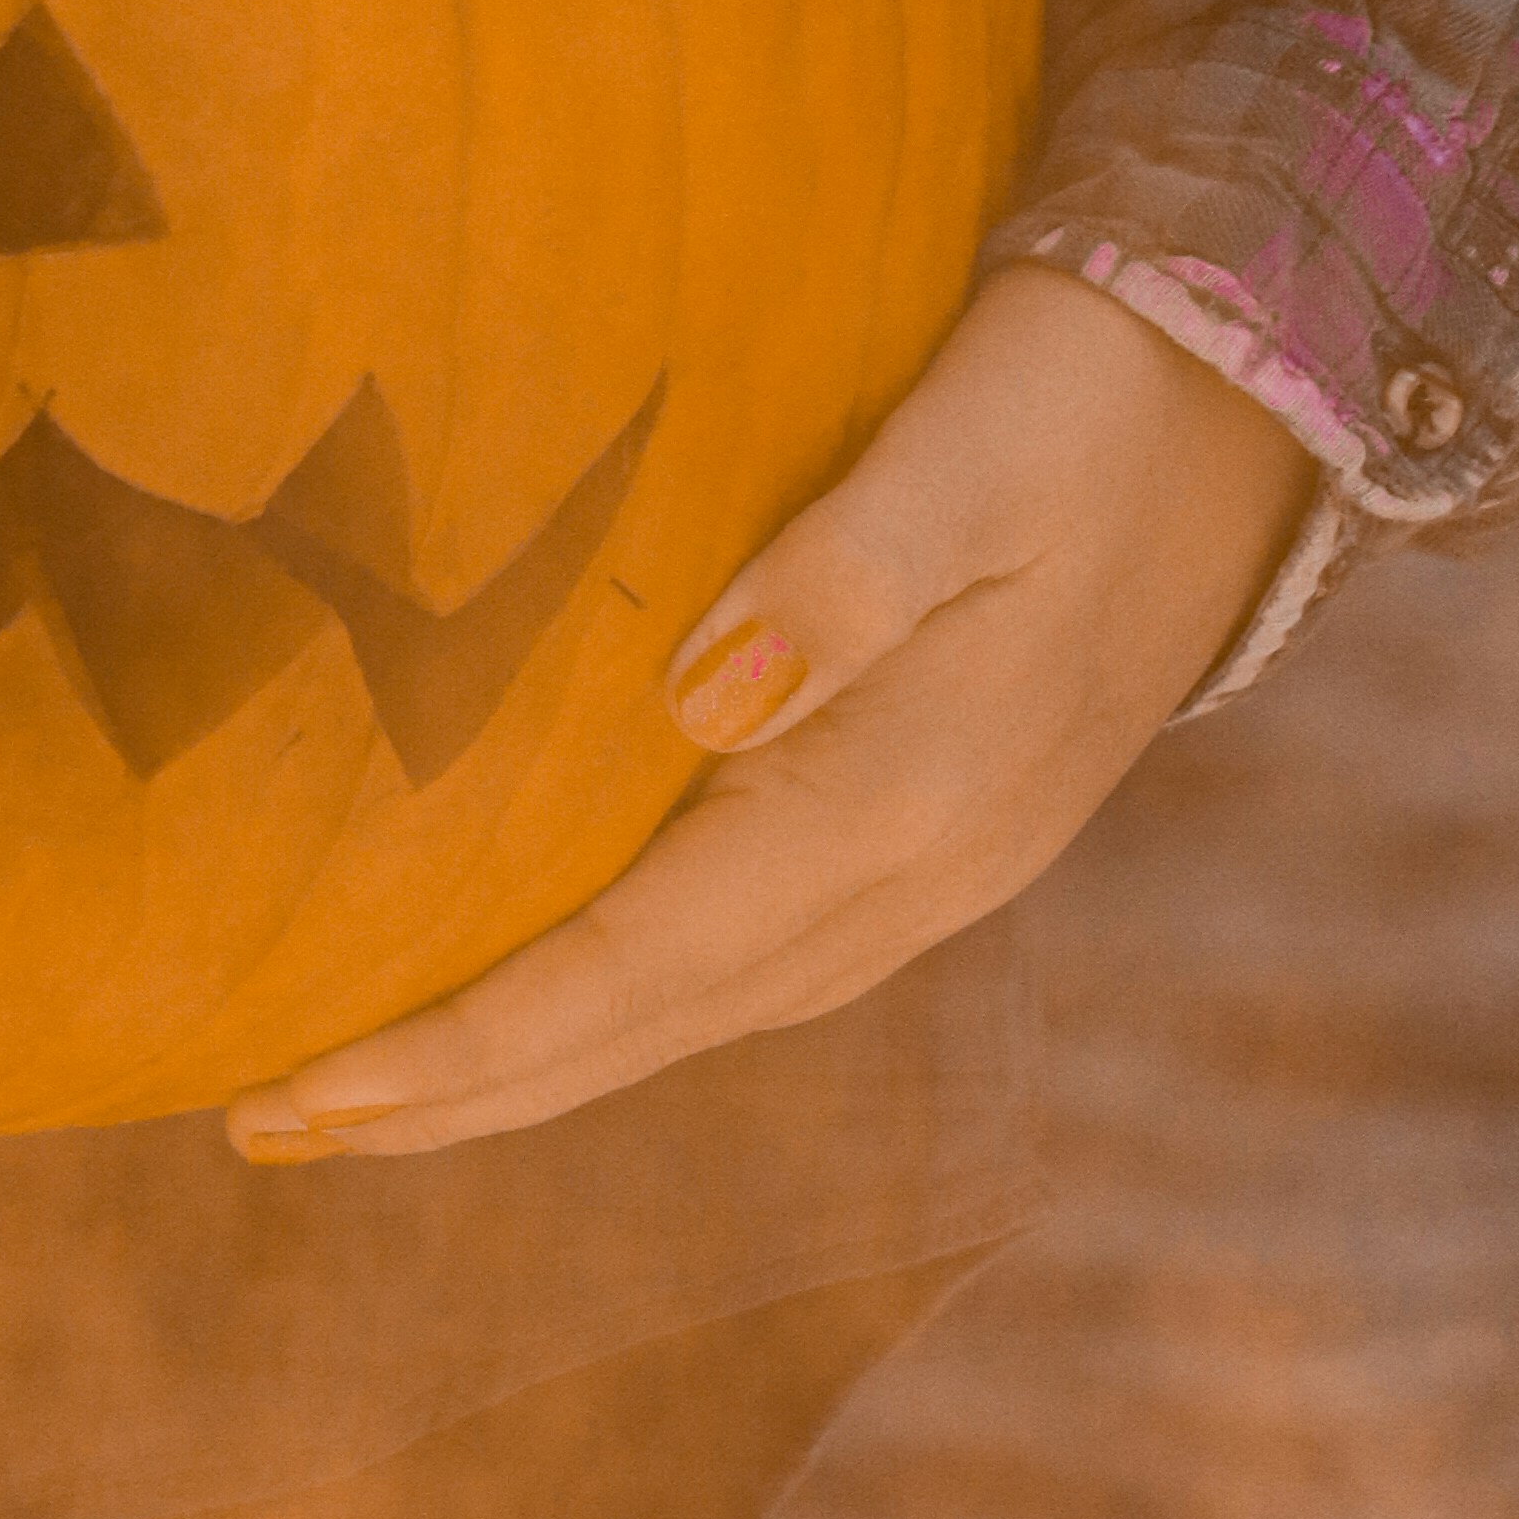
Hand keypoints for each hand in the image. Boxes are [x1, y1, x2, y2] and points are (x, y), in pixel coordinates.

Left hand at [230, 265, 1313, 1166]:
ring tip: (369, 1092)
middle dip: (454, 1094)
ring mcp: (935, 872)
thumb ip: (837, 577)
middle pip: (643, 1030)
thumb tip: (700, 701)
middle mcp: (912, 876)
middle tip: (263, 1127)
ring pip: (690, 1016)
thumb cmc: (1080, 395)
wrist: (1255, 391)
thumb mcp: (964, 457)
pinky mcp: (936, 835)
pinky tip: (551, 1002)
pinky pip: (741, 965)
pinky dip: (619, 1009)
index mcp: (899, 800)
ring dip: (528, 1067)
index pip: (633, 966)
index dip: (464, 1042)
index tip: (308, 1093)